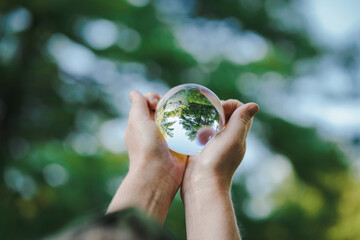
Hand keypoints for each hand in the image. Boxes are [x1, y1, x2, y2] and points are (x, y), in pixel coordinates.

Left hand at [107, 91, 186, 222]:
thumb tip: (133, 92)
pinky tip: (194, 122)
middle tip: (174, 107)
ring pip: (175, 120)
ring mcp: (167, 138)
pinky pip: (185, 131)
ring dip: (180, 115)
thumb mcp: (137, 121)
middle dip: (169, 104)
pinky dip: (189, 126)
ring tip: (187, 112)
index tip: (159, 102)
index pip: (147, 103)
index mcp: (140, 124)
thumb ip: (137, 105)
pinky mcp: (179, 146)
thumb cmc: (146, 147)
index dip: (154, 98)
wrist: (159, 174)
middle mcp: (152, 130)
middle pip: (162, 110)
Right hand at [181, 99, 258, 239]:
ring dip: (205, 117)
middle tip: (205, 111)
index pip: (240, 110)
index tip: (218, 108)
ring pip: (212, 124)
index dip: (230, 104)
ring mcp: (214, 145)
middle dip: (216, 108)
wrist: (201, 184)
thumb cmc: (218, 162)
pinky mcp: (200, 150)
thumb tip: (255, 105)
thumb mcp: (232, 138)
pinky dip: (196, 128)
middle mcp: (228, 139)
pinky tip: (189, 130)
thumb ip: (241, 120)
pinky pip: (200, 133)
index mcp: (238, 135)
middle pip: (226, 115)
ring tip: (196, 118)